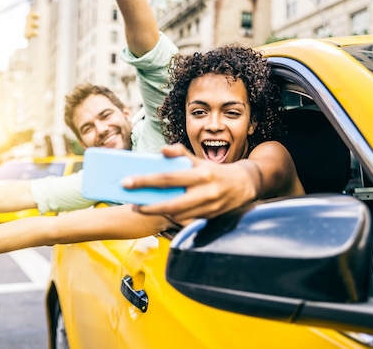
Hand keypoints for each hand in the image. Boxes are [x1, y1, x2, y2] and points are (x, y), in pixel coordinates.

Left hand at [122, 144, 256, 222]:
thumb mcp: (200, 160)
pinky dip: (172, 217)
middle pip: (171, 204)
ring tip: (142, 208)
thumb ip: (181, 154)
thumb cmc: (215, 171)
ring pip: (178, 216)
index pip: (168, 178)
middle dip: (148, 206)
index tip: (127, 182)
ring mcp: (209, 208)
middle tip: (132, 205)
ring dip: (159, 213)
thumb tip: (162, 150)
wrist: (244, 185)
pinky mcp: (210, 218)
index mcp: (201, 174)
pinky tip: (161, 212)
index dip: (146, 181)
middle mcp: (206, 192)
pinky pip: (186, 220)